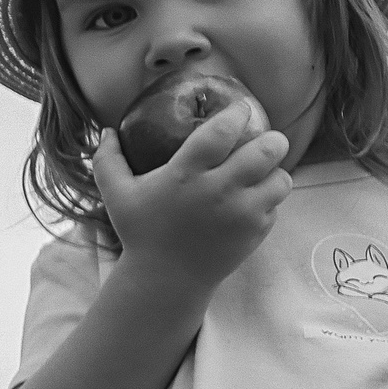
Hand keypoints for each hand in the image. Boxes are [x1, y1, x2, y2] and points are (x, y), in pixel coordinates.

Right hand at [95, 106, 292, 295]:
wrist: (166, 280)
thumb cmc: (141, 233)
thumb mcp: (116, 195)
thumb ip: (107, 160)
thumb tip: (107, 130)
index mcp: (186, 174)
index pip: (222, 131)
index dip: (237, 113)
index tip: (241, 108)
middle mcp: (219, 191)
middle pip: (266, 150)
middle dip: (273, 139)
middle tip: (267, 138)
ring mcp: (242, 213)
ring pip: (281, 178)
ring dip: (275, 170)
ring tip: (264, 170)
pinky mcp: (255, 232)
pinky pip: (276, 205)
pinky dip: (268, 199)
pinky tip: (253, 199)